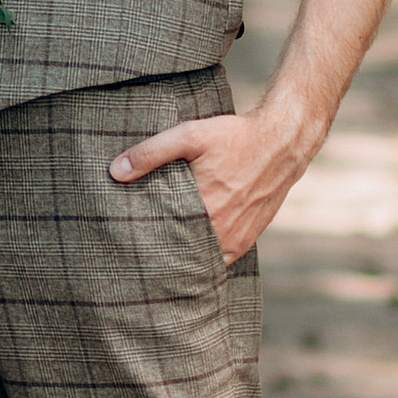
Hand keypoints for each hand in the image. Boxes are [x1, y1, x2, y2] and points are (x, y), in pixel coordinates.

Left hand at [107, 104, 312, 264]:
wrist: (282, 144)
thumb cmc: (235, 137)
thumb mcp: (190, 135)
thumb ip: (151, 153)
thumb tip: (115, 171)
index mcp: (203, 209)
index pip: (162, 241)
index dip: (143, 245)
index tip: (125, 245)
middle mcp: (220, 231)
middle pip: (179, 255)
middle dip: (158, 255)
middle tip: (134, 253)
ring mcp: (235, 240)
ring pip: (199, 262)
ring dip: (181, 260)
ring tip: (156, 257)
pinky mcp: (246, 241)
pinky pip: (219, 261)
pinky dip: (203, 260)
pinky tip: (186, 254)